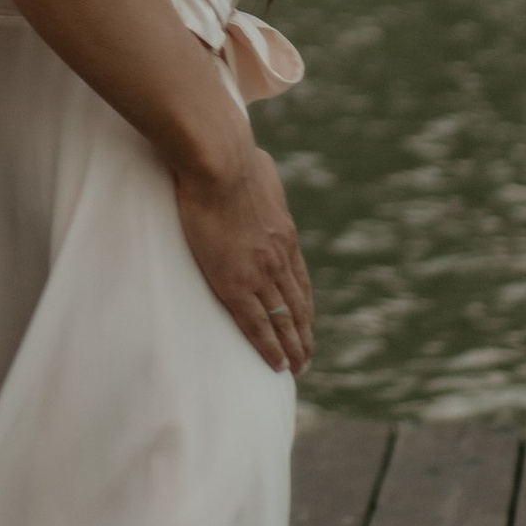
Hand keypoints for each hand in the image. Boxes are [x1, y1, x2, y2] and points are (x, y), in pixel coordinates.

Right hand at [174, 137, 316, 376]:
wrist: (219, 163)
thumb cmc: (232, 156)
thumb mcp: (260, 167)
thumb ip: (261, 178)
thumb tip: (257, 164)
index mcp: (285, 235)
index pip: (300, 281)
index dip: (304, 307)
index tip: (306, 324)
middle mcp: (279, 259)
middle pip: (297, 307)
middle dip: (303, 335)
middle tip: (306, 359)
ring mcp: (260, 274)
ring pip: (283, 322)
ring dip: (292, 348)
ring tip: (296, 369)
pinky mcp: (236, 283)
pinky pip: (257, 325)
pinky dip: (269, 348)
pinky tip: (276, 365)